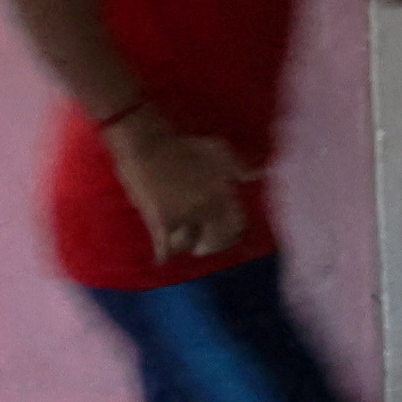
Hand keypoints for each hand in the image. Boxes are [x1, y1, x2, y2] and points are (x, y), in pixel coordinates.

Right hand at [104, 111, 250, 266]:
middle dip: (211, 245)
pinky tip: (162, 258)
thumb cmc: (182, 145)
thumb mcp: (217, 149)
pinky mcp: (160, 220)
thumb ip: (238, 166)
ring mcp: (183, 215)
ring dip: (186, 246)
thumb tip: (256, 176)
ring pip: (190, 245)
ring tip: (184, 245)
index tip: (229, 236)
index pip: (238, 225)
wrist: (145, 143)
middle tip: (204, 247)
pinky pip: (165, 248)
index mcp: (222, 191)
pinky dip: (164, 255)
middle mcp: (206, 207)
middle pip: (216, 240)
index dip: (234, 234)